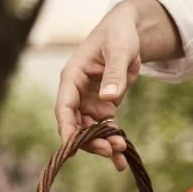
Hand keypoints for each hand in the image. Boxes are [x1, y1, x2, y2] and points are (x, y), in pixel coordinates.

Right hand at [54, 3, 143, 171]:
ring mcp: (89, 102)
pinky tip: (122, 159)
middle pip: (75, 124)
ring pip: (90, 131)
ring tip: (121, 152)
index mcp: (72, 77)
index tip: (73, 147)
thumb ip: (114, 74)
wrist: (128, 32)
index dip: (67, 128)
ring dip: (103, 143)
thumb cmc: (119, 35)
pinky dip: (112, 142)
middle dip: (90, 140)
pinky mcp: (103, 107)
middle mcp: (77, 92)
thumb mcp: (119, 50)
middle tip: (109, 150)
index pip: (64, 106)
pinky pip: (104, 129)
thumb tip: (109, 99)